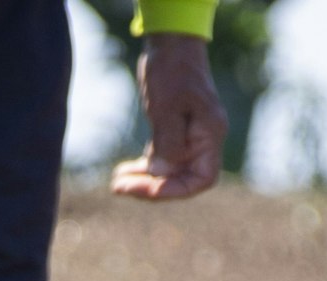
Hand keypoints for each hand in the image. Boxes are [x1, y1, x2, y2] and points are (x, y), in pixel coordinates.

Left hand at [111, 35, 227, 200]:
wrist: (170, 43)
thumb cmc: (171, 70)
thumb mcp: (166, 106)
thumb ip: (166, 142)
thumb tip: (160, 174)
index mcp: (210, 135)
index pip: (201, 179)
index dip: (175, 190)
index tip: (147, 190)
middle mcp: (203, 140)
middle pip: (182, 179)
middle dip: (151, 188)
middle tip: (118, 187)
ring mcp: (190, 137)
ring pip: (169, 172)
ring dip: (144, 181)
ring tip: (116, 183)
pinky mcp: (175, 132)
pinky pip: (162, 159)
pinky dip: (144, 168)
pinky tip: (124, 170)